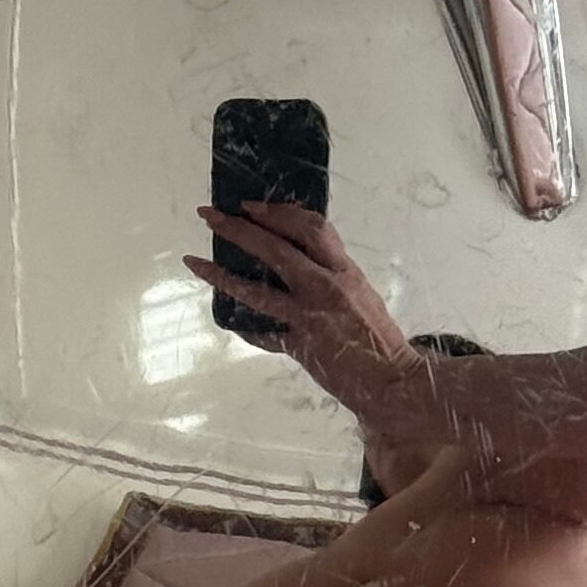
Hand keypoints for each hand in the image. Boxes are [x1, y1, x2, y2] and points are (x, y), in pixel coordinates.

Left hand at [182, 203, 423, 417]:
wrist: (392, 380)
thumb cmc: (379, 337)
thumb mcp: (360, 292)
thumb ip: (330, 274)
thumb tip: (298, 257)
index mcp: (343, 270)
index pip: (309, 227)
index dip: (277, 213)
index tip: (249, 206)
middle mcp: (325, 287)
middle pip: (274, 248)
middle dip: (238, 229)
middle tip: (210, 216)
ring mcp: (308, 317)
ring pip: (254, 290)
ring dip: (219, 274)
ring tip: (194, 261)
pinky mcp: (297, 346)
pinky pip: (262, 333)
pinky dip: (244, 326)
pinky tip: (226, 317)